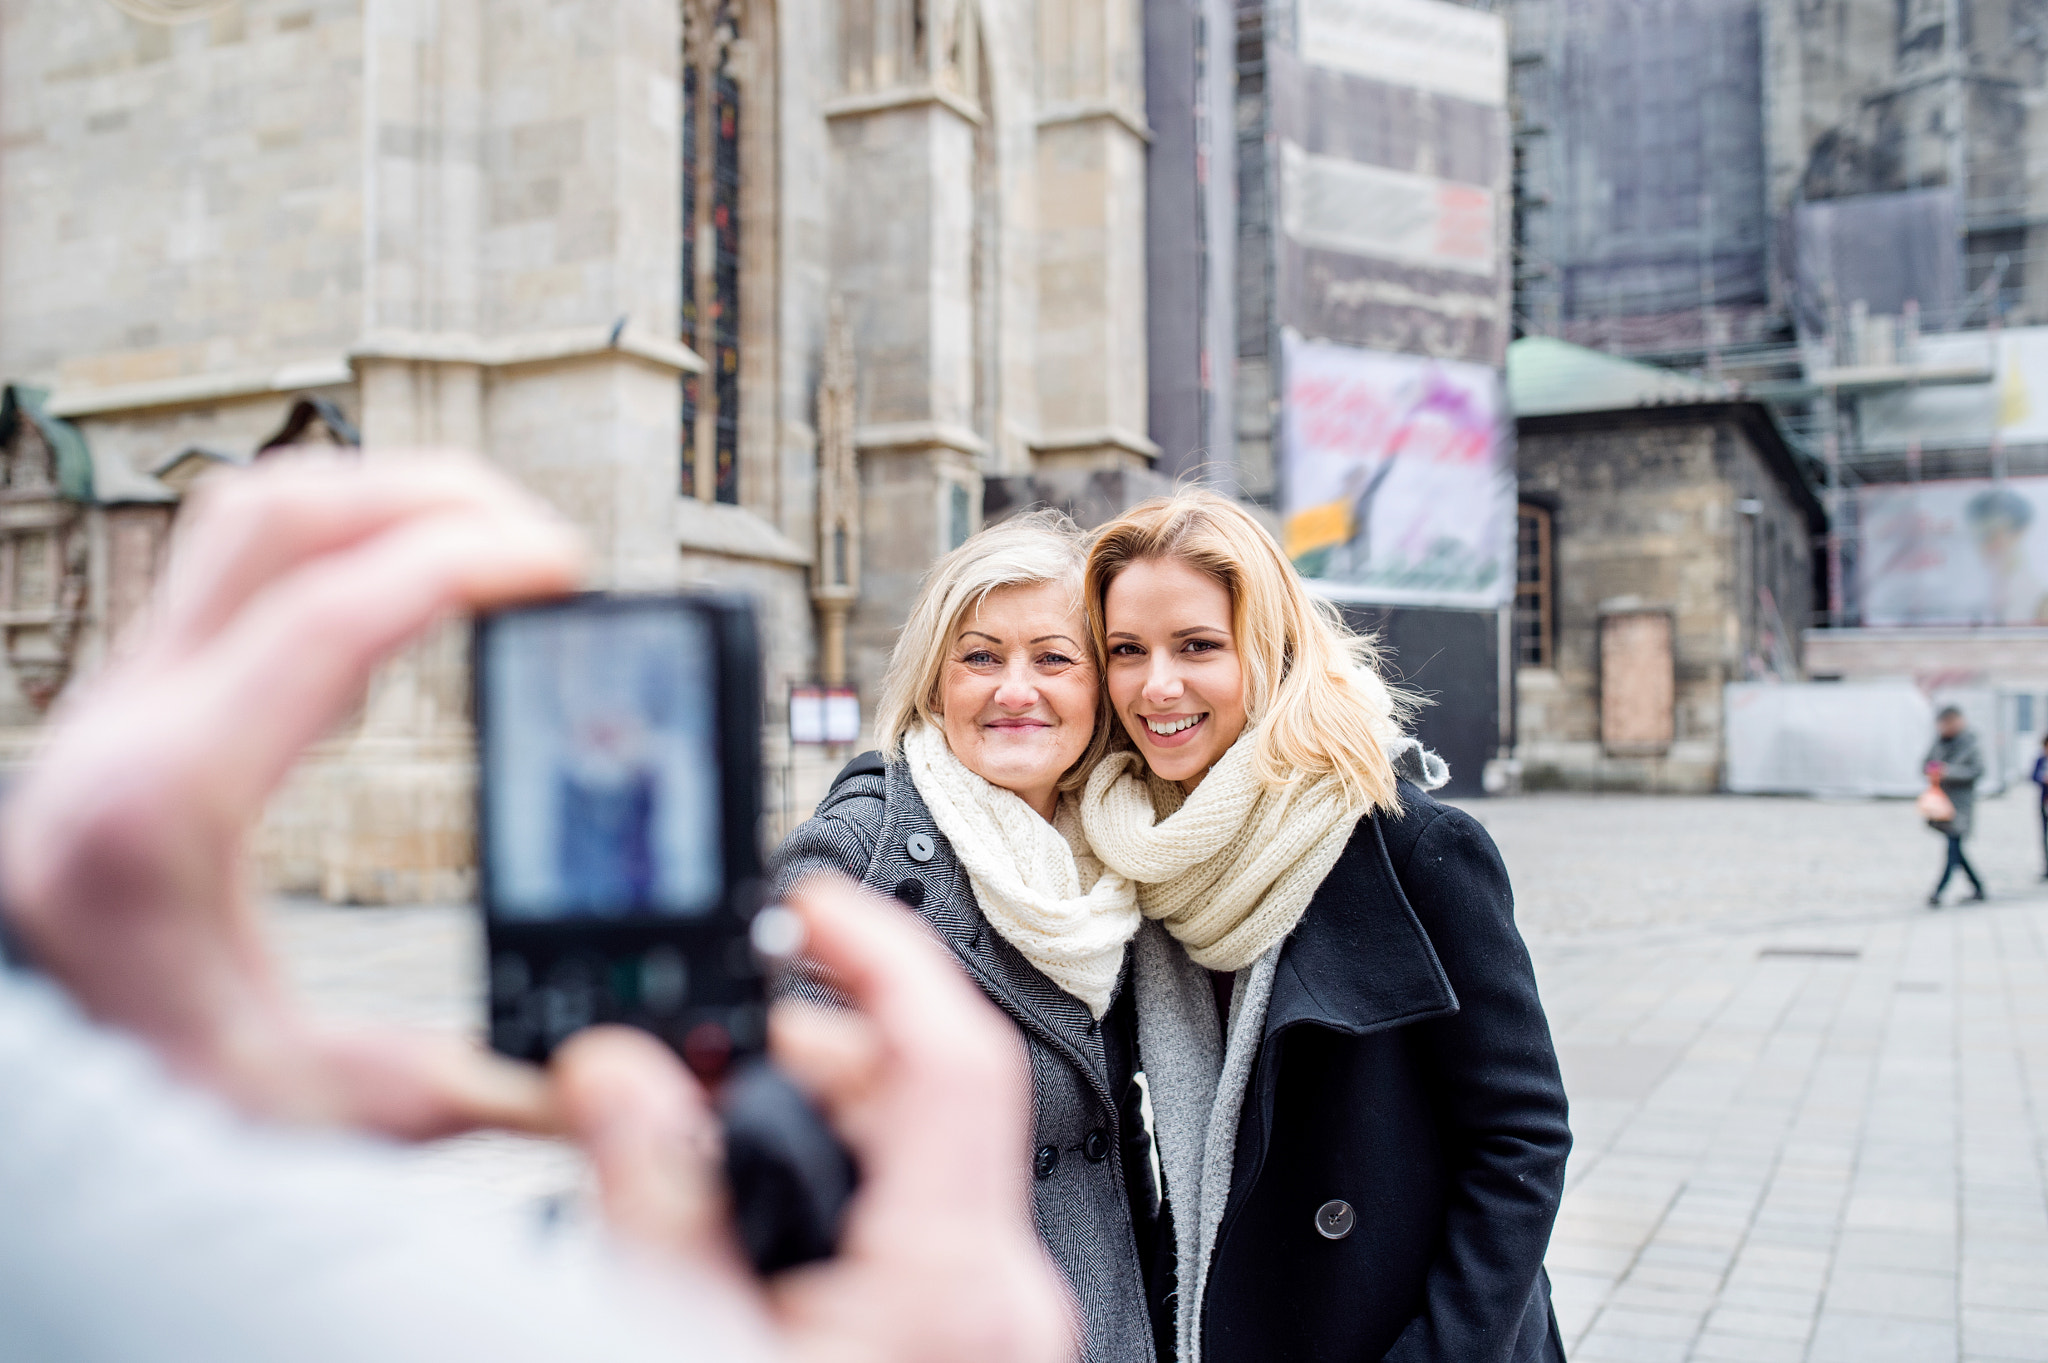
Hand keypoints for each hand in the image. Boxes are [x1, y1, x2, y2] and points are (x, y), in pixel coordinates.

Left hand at [0, 454, 582, 1136]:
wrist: (5, 1048)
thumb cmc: (121, 1075)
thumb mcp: (281, 1103)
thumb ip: (427, 1092)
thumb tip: (568, 1086)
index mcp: (167, 799)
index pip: (322, 618)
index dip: (458, 565)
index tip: (564, 564)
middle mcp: (132, 719)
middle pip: (281, 521)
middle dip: (432, 500)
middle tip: (545, 543)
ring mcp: (129, 693)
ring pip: (253, 520)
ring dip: (383, 505)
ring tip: (492, 544)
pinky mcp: (146, 693)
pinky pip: (244, 562)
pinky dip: (345, 542)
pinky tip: (411, 586)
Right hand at [556, 874, 1075, 1362]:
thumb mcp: (688, 1336)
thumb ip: (654, 1199)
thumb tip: (618, 1073)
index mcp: (951, 1285)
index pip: (953, 1056)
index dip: (885, 950)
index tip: (811, 903)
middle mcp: (1001, 1295)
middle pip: (929, 1094)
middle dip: (816, 1046)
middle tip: (706, 1053)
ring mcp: (995, 1317)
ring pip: (923, 1151)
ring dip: (816, 1117)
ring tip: (706, 1144)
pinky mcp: (968, 1334)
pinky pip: (919, 1211)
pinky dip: (839, 1179)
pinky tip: (757, 1208)